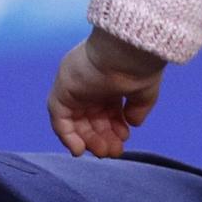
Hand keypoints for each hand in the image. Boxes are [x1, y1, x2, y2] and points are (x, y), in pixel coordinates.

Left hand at [47, 28, 166, 158]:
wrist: (128, 49)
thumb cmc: (138, 65)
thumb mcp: (143, 91)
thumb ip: (137, 109)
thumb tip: (133, 123)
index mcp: (107, 81)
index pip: (106, 110)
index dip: (114, 127)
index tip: (124, 138)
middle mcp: (88, 84)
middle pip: (90, 118)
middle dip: (102, 137)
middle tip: (114, 151)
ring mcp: (74, 86)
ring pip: (76, 120)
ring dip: (88, 139)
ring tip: (104, 152)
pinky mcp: (62, 90)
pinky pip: (59, 119)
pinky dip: (67, 136)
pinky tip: (80, 150)